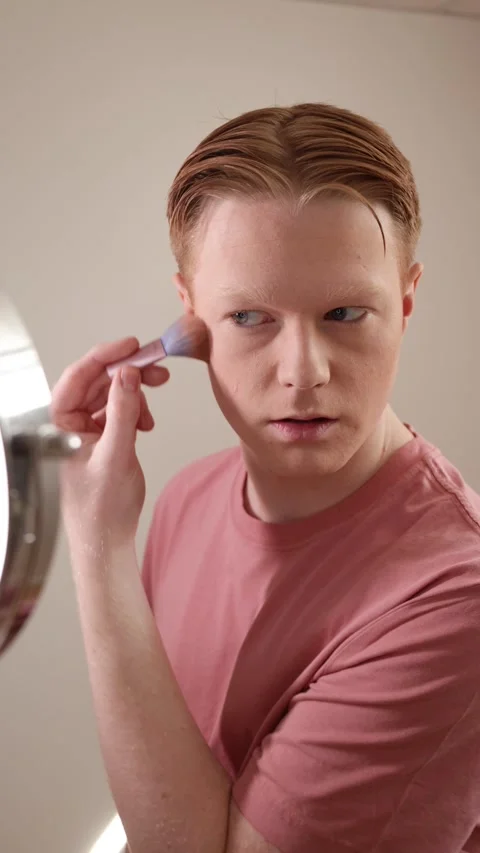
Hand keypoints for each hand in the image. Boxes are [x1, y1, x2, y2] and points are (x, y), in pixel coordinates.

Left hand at [50, 337, 168, 558]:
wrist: (106, 540)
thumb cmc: (99, 509)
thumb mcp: (115, 455)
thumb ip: (122, 412)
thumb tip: (129, 376)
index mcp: (57, 424)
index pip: (77, 377)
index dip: (105, 357)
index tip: (131, 346)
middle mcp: (68, 424)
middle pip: (97, 382)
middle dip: (127, 373)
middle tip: (156, 369)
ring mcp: (84, 430)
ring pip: (110, 394)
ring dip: (134, 393)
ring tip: (153, 403)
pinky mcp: (102, 439)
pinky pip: (118, 411)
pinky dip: (136, 411)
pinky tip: (146, 422)